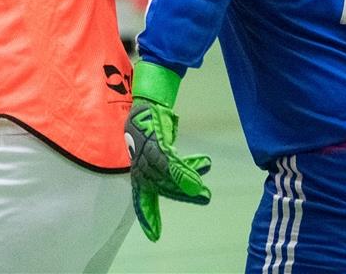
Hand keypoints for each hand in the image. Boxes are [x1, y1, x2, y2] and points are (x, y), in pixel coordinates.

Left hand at [126, 97, 211, 241]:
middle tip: (205, 197)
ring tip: (204, 187)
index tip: (154, 236)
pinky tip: (201, 166)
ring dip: (187, 181)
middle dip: (183, 194)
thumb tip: (194, 187)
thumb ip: (176, 172)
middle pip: (163, 187)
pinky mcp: (154, 141)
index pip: (143, 200)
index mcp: (140, 175)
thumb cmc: (153, 134)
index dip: (149, 217)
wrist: (147, 108)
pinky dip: (183, 167)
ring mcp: (146, 155)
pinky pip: (169, 159)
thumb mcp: (164, 156)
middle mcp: (141, 168)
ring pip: (167, 174)